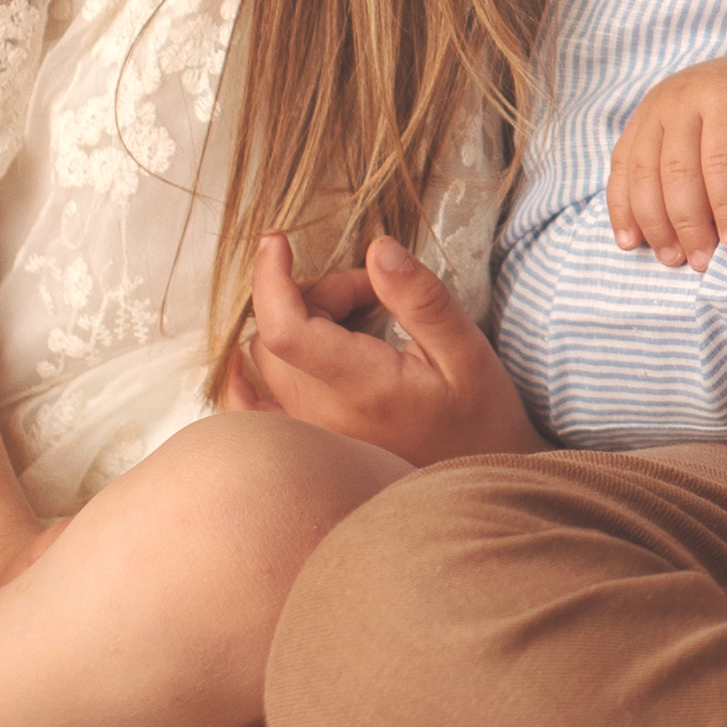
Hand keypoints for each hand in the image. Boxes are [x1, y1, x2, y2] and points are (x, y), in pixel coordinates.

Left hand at [236, 230, 544, 464]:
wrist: (476, 485)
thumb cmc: (480, 418)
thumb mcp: (467, 350)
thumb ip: (420, 298)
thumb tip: (377, 249)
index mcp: (363, 387)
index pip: (286, 328)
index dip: (271, 277)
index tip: (278, 241)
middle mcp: (323, 415)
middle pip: (278, 332)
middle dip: (314, 294)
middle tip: (372, 293)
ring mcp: (309, 434)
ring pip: (266, 359)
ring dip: (296, 323)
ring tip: (352, 322)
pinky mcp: (307, 444)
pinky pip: (247, 407)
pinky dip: (246, 374)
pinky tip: (252, 357)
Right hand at [608, 53, 726, 267]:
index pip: (720, 160)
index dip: (725, 206)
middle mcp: (683, 94)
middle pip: (675, 170)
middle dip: (687, 223)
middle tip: (702, 262)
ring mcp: (655, 107)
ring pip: (641, 172)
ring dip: (653, 222)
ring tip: (673, 259)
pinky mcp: (638, 121)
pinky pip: (621, 167)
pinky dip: (622, 207)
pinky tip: (631, 241)